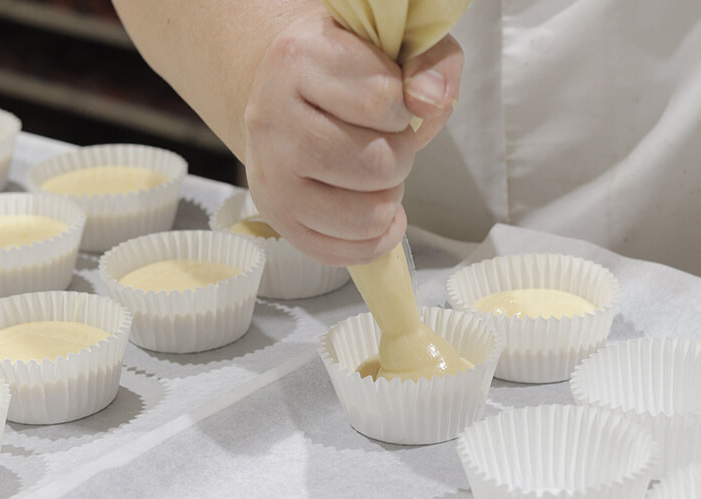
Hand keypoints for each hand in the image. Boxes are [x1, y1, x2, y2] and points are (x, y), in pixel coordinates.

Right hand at [244, 11, 462, 265]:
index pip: (383, 100)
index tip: (390, 100)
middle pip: (377, 164)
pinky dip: (376, 238)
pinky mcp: (276, 218)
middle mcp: (271, 117)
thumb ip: (431, 61)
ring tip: (375, 173)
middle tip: (385, 140)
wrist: (290, 92)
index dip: (404, 107)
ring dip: (389, 197)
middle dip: (401, 155)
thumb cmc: (351, 69)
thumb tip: (428, 103)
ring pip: (365, 214)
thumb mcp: (397, 43)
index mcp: (299, 58)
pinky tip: (376, 209)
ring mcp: (269, 174)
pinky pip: (345, 252)